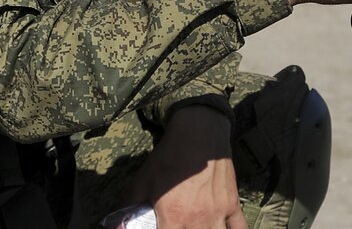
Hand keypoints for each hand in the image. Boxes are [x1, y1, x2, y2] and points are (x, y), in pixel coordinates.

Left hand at [128, 106, 246, 228]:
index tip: (162, 228)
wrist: (198, 132)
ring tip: (196, 228)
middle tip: (177, 225)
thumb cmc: (169, 156)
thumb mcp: (142, 181)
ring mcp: (218, 215)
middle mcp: (197, 222)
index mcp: (173, 219)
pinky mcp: (232, 205)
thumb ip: (131, 208)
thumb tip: (119, 226)